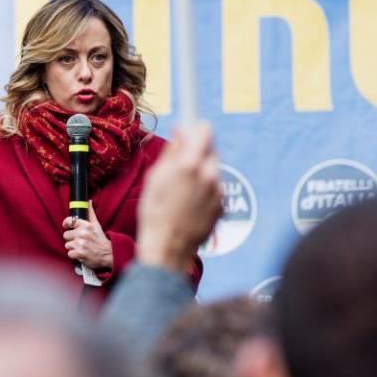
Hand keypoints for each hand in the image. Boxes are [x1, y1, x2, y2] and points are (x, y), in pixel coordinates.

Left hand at [62, 204, 112, 269]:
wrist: (108, 254)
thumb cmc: (100, 240)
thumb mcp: (96, 225)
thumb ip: (90, 213)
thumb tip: (88, 201)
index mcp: (86, 225)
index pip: (69, 221)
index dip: (66, 224)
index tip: (67, 226)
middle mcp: (82, 234)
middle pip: (66, 235)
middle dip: (71, 238)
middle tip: (79, 240)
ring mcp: (80, 244)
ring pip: (67, 245)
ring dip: (73, 247)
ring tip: (81, 247)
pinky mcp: (79, 254)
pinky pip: (69, 253)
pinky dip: (74, 255)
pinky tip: (81, 253)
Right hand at [137, 123, 222, 271]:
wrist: (167, 247)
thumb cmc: (154, 212)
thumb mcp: (155, 177)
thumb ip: (171, 152)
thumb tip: (180, 131)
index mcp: (190, 164)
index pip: (205, 131)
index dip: (197, 129)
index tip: (192, 129)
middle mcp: (209, 175)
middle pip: (211, 149)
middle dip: (199, 151)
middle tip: (182, 162)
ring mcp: (218, 191)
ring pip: (213, 169)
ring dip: (201, 172)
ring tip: (182, 190)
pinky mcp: (222, 206)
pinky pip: (215, 188)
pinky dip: (205, 190)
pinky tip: (189, 203)